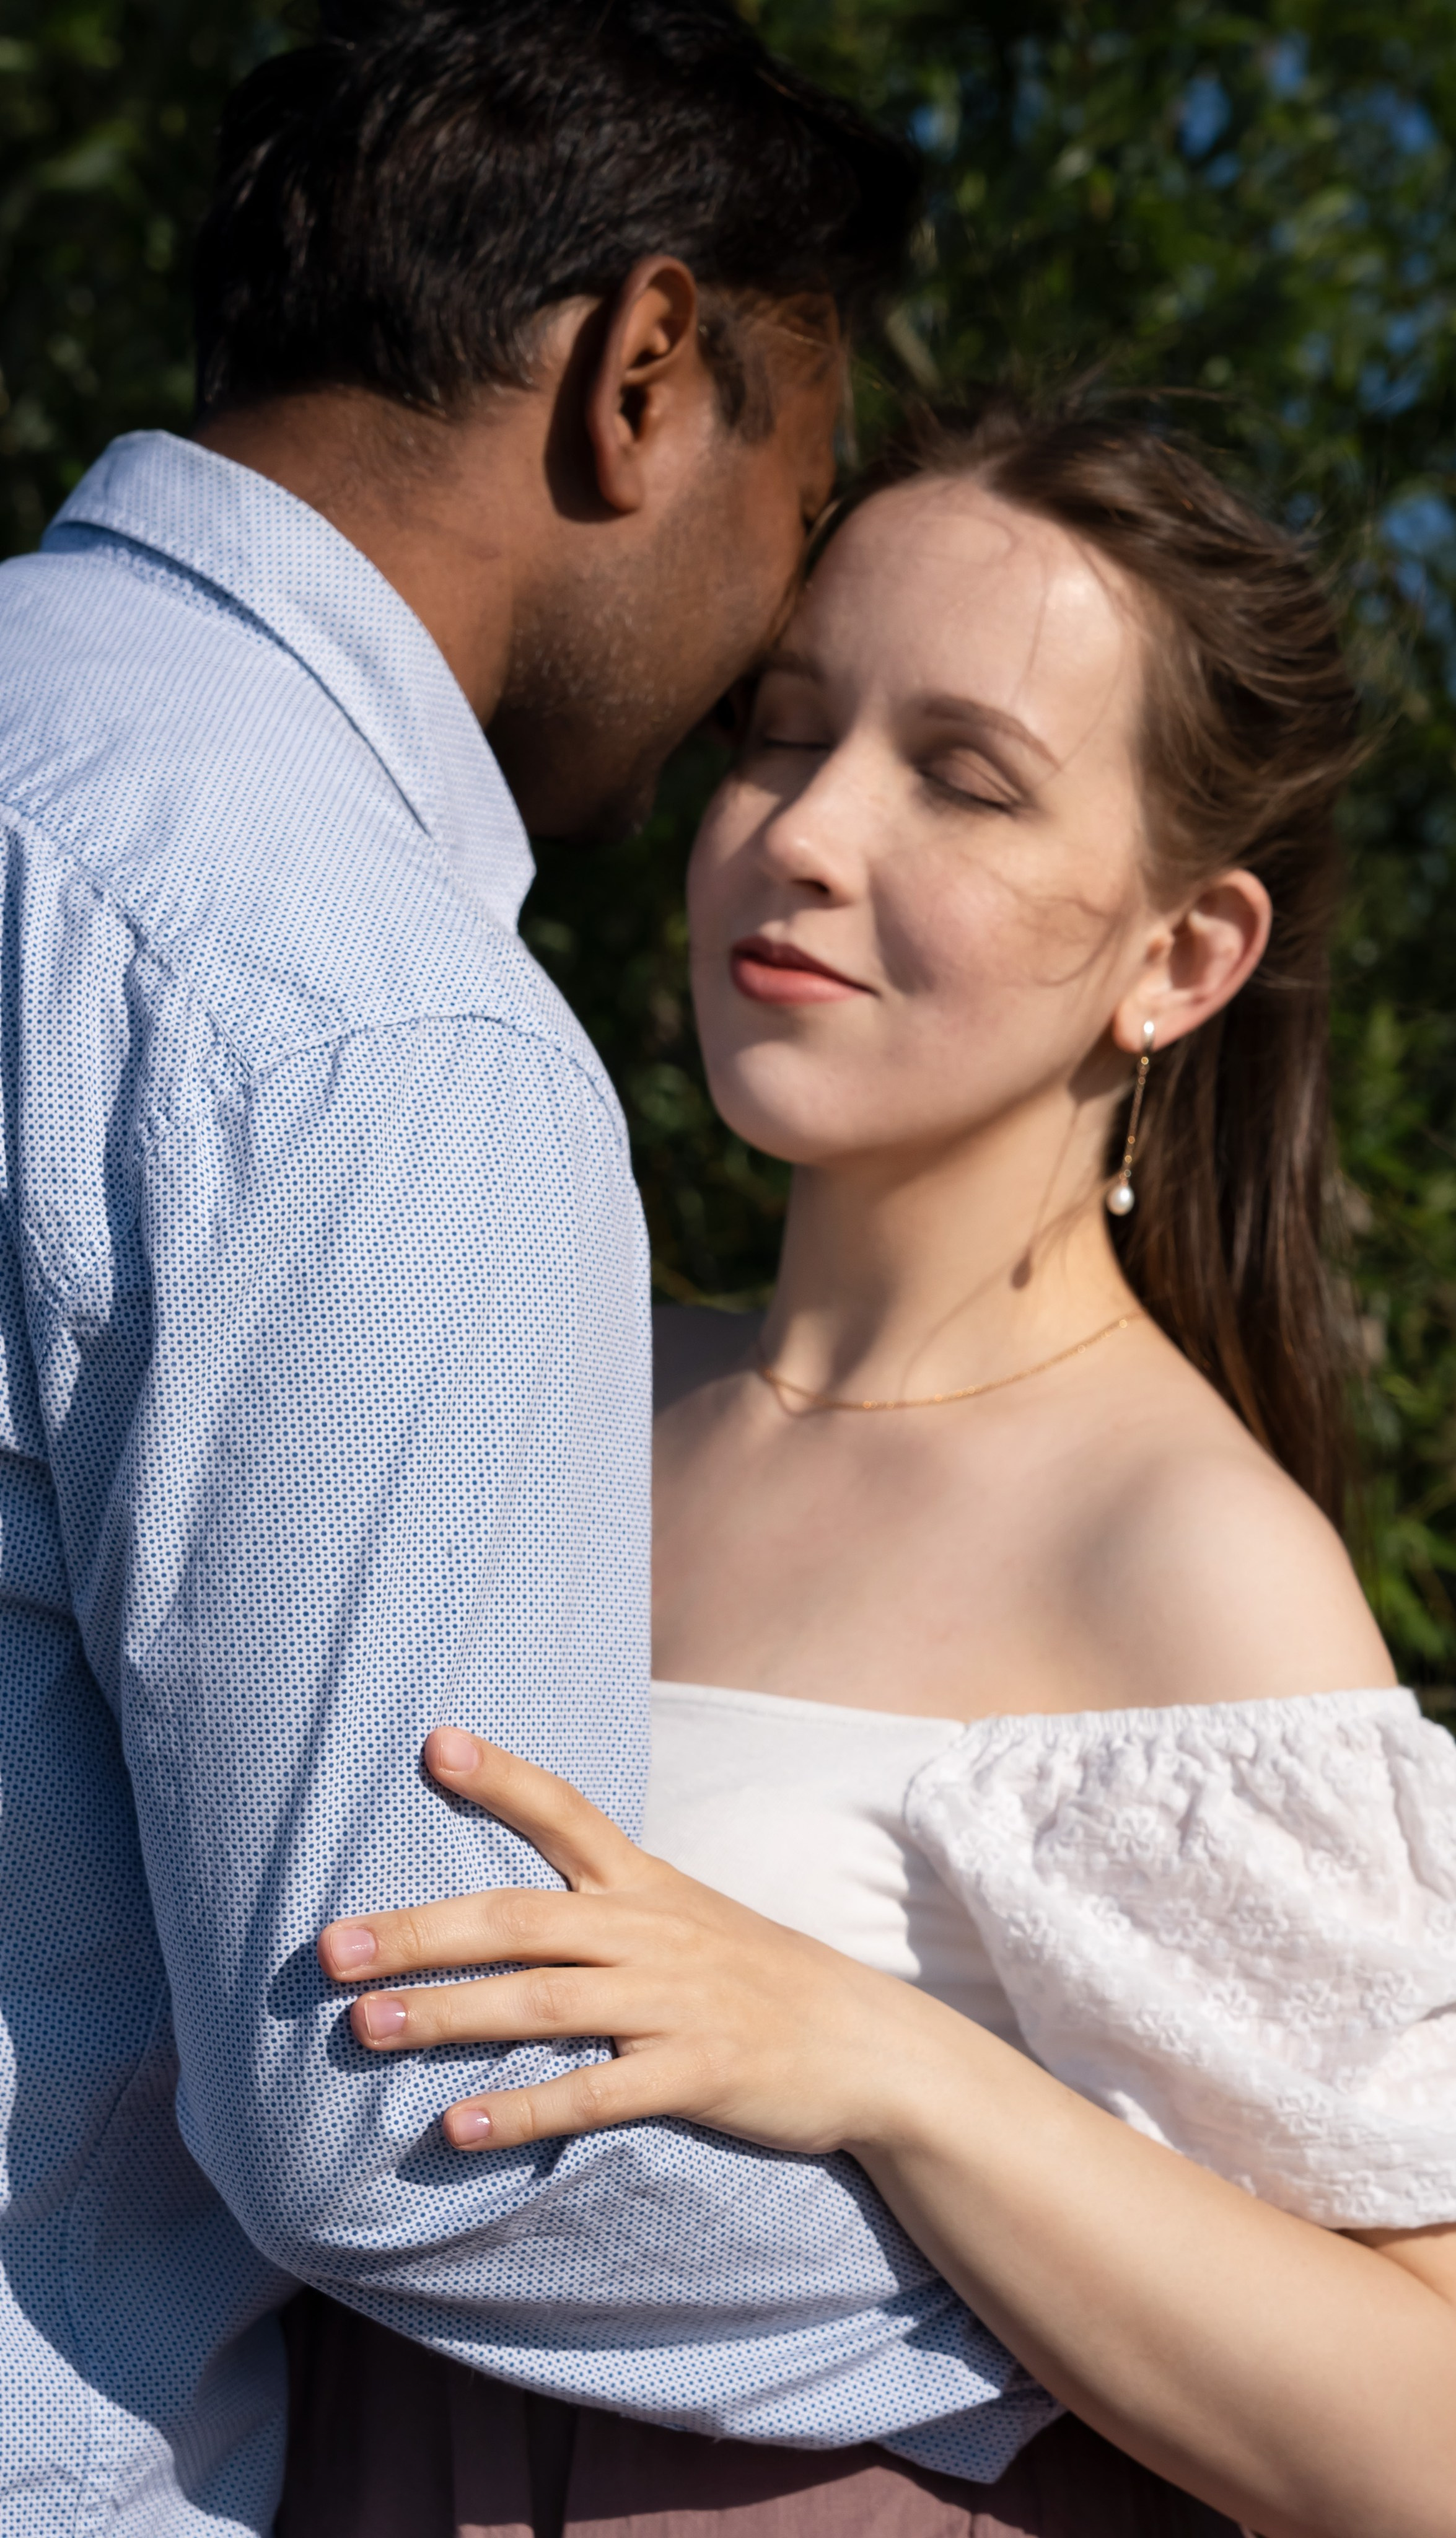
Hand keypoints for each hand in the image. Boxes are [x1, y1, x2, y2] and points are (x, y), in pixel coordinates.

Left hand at [317, 1726, 946, 2155]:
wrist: (869, 2047)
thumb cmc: (758, 1981)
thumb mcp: (687, 1919)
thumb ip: (604, 1906)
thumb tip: (506, 1910)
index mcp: (646, 1886)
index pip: (568, 1811)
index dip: (504, 1777)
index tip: (436, 1743)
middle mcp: (652, 1932)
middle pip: (520, 1919)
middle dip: (421, 1931)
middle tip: (330, 1948)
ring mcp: (675, 2003)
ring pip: (543, 2002)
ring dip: (448, 2016)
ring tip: (366, 2027)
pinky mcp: (699, 2074)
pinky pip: (597, 2093)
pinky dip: (523, 2109)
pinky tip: (456, 2126)